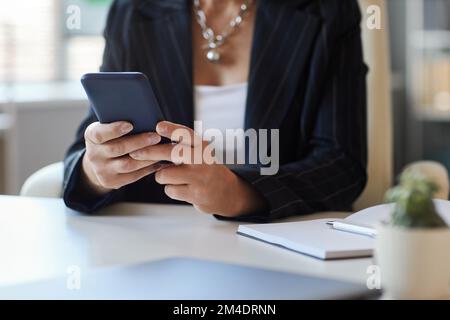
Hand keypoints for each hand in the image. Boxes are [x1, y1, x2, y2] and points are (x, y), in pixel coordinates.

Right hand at [82, 121, 162, 194]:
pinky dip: (148, 168)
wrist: (99, 162)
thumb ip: (119, 122)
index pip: (100, 134)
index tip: (130, 125)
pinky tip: (159, 161)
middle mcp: (93, 155)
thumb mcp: (107, 128)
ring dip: (146, 157)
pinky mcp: (112, 182)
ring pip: (127, 165)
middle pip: (117, 149)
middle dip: (138, 142)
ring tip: (161, 149)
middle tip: (156, 136)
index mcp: (91, 137)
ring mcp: (102, 170)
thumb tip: (145, 118)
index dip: (114, 130)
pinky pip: (133, 176)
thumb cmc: (110, 138)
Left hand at [129, 121, 264, 215]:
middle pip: (172, 153)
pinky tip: (181, 188)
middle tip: (135, 153)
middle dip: (150, 153)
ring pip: (165, 174)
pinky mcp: (195, 194)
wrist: (227, 193)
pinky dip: (171, 189)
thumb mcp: (201, 153)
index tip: (158, 126)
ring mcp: (199, 178)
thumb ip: (183, 146)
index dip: (173, 130)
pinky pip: (170, 190)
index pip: (187, 135)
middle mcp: (203, 161)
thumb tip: (152, 139)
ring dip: (162, 175)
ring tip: (170, 175)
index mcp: (203, 147)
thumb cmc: (206, 169)